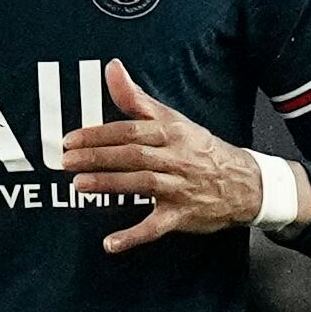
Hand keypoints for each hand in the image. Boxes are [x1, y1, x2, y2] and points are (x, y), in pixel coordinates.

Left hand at [62, 60, 294, 253]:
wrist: (244, 182)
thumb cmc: (199, 147)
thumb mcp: (171, 119)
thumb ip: (136, 98)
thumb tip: (112, 67)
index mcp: (171, 132)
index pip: (130, 131)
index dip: (98, 135)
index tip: (70, 140)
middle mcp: (176, 158)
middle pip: (133, 155)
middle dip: (98, 157)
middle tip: (66, 161)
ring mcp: (180, 188)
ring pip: (142, 184)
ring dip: (110, 185)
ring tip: (79, 186)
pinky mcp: (182, 215)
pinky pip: (156, 226)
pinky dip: (133, 236)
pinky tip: (110, 244)